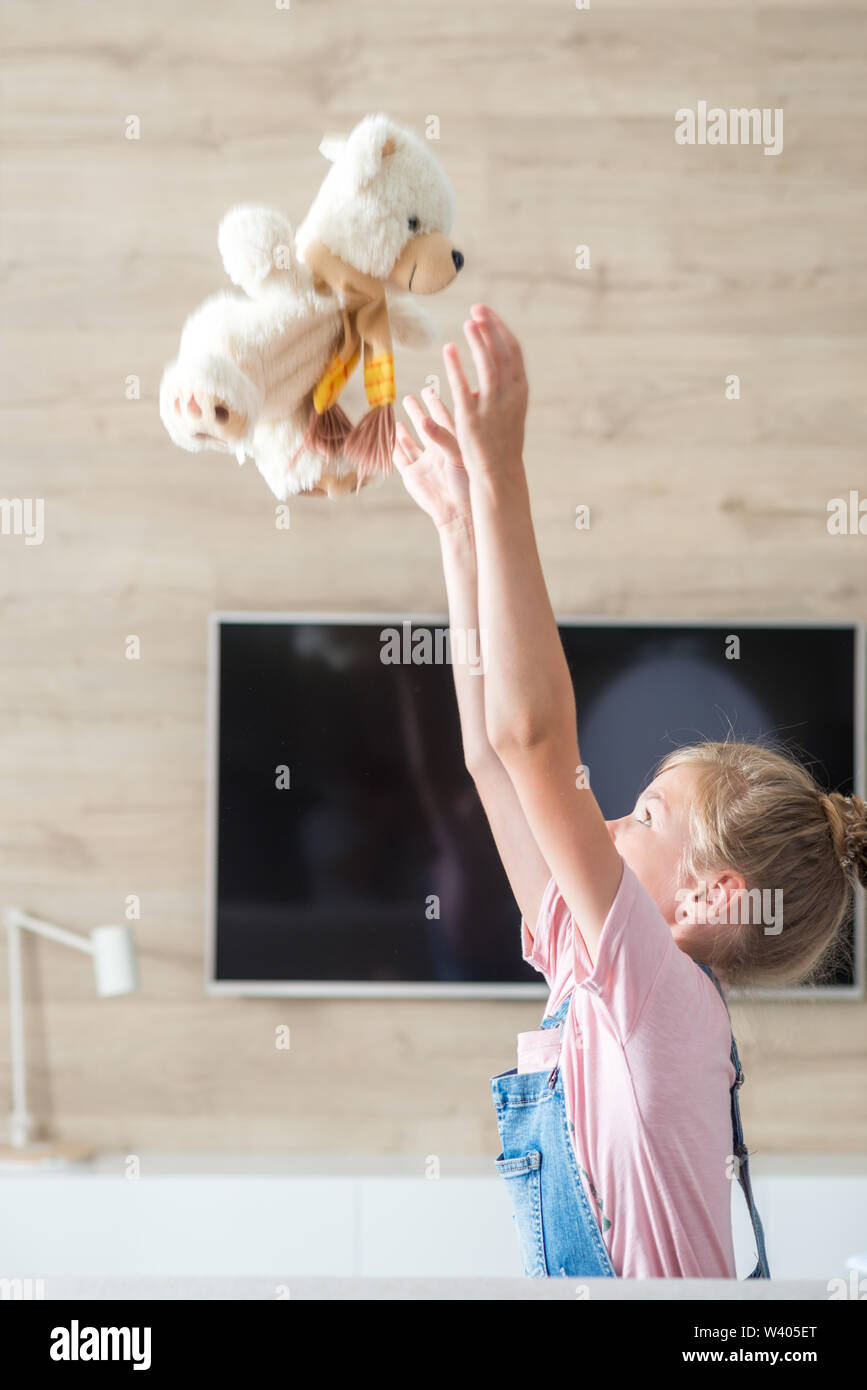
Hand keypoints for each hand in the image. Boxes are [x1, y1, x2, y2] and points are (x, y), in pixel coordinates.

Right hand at [393, 385, 473, 530]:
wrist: (457, 511)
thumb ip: (442, 437)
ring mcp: (424, 463)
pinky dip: (394, 447)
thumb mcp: (457, 455)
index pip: (443, 417)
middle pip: (425, 426)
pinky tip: (391, 437)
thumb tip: (424, 419)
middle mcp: (437, 450)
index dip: (435, 403)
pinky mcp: (412, 475)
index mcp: (452, 442)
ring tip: (397, 417)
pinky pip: (400, 458)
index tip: (428, 389)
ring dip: (404, 430)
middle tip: (410, 397)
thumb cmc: (465, 483)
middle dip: (418, 412)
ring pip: (410, 441)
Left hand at [441, 304, 528, 480]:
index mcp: (520, 391)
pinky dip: (456, 366)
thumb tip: (489, 362)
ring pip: (487, 366)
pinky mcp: (472, 419)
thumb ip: (501, 386)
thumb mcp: (508, 410)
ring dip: (478, 341)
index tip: (486, 313)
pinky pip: (463, 386)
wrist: (499, 473)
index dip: (499, 329)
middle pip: (502, 353)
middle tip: (476, 308)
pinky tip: (448, 349)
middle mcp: (510, 396)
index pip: (513, 352)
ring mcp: (492, 407)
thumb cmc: (501, 442)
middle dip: (490, 328)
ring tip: (468, 321)